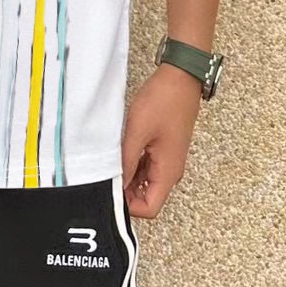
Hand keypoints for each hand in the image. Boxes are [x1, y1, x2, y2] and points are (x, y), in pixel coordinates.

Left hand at [121, 62, 202, 219]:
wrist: (181, 77)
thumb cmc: (164, 100)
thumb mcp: (137, 131)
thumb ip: (126, 162)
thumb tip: (115, 186)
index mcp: (168, 172)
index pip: (149, 209)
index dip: (128, 206)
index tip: (109, 190)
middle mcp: (171, 171)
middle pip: (146, 198)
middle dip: (125, 192)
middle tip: (104, 175)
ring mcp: (167, 160)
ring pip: (144, 183)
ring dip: (127, 177)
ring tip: (109, 160)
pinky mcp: (163, 149)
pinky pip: (146, 167)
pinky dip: (132, 165)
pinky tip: (119, 151)